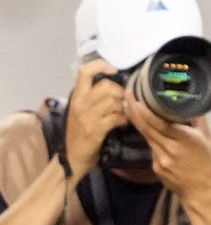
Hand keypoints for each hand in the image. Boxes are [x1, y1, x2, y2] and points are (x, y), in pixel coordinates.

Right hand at [64, 59, 129, 179]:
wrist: (71, 159)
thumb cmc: (79, 134)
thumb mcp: (81, 111)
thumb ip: (94, 97)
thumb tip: (116, 85)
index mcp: (77, 97)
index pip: (85, 71)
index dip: (101, 65)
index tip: (113, 70)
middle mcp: (80, 104)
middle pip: (106, 85)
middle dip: (120, 91)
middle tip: (124, 101)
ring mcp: (87, 117)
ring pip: (113, 101)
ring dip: (124, 106)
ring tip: (124, 113)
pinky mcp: (95, 130)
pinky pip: (116, 117)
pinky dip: (124, 119)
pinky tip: (123, 123)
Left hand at [123, 92, 210, 202]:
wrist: (201, 189)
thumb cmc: (207, 163)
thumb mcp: (207, 138)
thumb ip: (198, 120)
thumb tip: (194, 104)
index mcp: (184, 140)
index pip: (160, 124)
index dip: (146, 112)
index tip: (136, 99)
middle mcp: (169, 150)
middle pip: (147, 129)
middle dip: (134, 111)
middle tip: (126, 96)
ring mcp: (160, 160)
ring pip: (147, 137)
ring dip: (138, 121)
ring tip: (131, 106)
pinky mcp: (155, 167)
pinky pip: (151, 148)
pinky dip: (149, 137)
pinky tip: (148, 130)